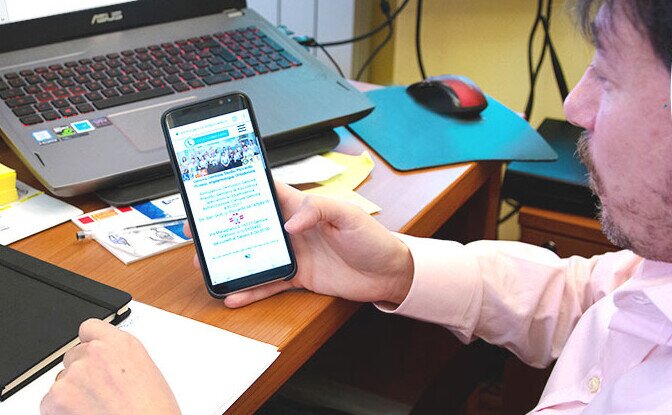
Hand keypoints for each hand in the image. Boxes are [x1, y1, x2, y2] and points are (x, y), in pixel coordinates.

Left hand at [41, 319, 179, 414]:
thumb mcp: (146, 373)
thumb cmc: (153, 411)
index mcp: (121, 343)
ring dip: (72, 394)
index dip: (89, 344)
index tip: (91, 354)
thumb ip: (120, 360)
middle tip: (98, 394)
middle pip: (74, 355)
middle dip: (82, 373)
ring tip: (96, 410)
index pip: (90, 328)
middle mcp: (95, 352)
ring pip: (62, 381)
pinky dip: (61, 412)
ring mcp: (74, 374)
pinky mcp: (56, 397)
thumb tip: (107, 368)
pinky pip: (49, 402)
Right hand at [185, 183, 413, 307]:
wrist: (388, 273)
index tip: (213, 186)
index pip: (265, 192)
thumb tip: (290, 222)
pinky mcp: (297, 277)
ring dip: (229, 260)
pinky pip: (269, 284)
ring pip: (252, 255)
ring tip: (206, 265)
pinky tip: (234, 295)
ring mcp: (293, 254)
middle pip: (249, 226)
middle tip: (197, 229)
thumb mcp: (348, 215)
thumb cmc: (372, 238)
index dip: (240, 187)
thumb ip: (317, 210)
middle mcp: (292, 229)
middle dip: (222, 227)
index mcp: (301, 207)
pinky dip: (251, 291)